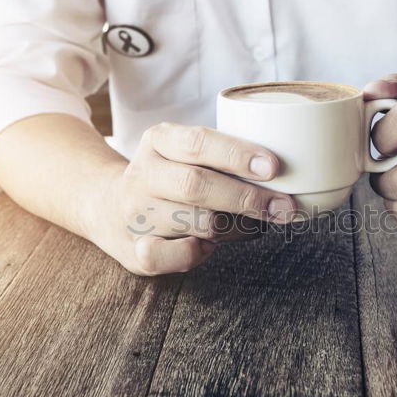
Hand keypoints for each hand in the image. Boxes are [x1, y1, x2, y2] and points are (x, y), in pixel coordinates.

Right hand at [93, 123, 295, 274]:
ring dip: (236, 227)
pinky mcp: (137, 250)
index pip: (199, 142)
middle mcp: (144, 174)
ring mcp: (137, 214)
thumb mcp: (185, 153)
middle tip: (284, 207)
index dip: (238, 155)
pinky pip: (179, 255)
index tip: (274, 166)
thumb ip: (223, 158)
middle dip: (247, 198)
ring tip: (255, 225)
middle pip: (198, 185)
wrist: (108, 207)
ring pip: (197, 223)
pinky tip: (212, 245)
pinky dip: (204, 252)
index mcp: (159, 140)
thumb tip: (288, 176)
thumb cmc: (169, 179)